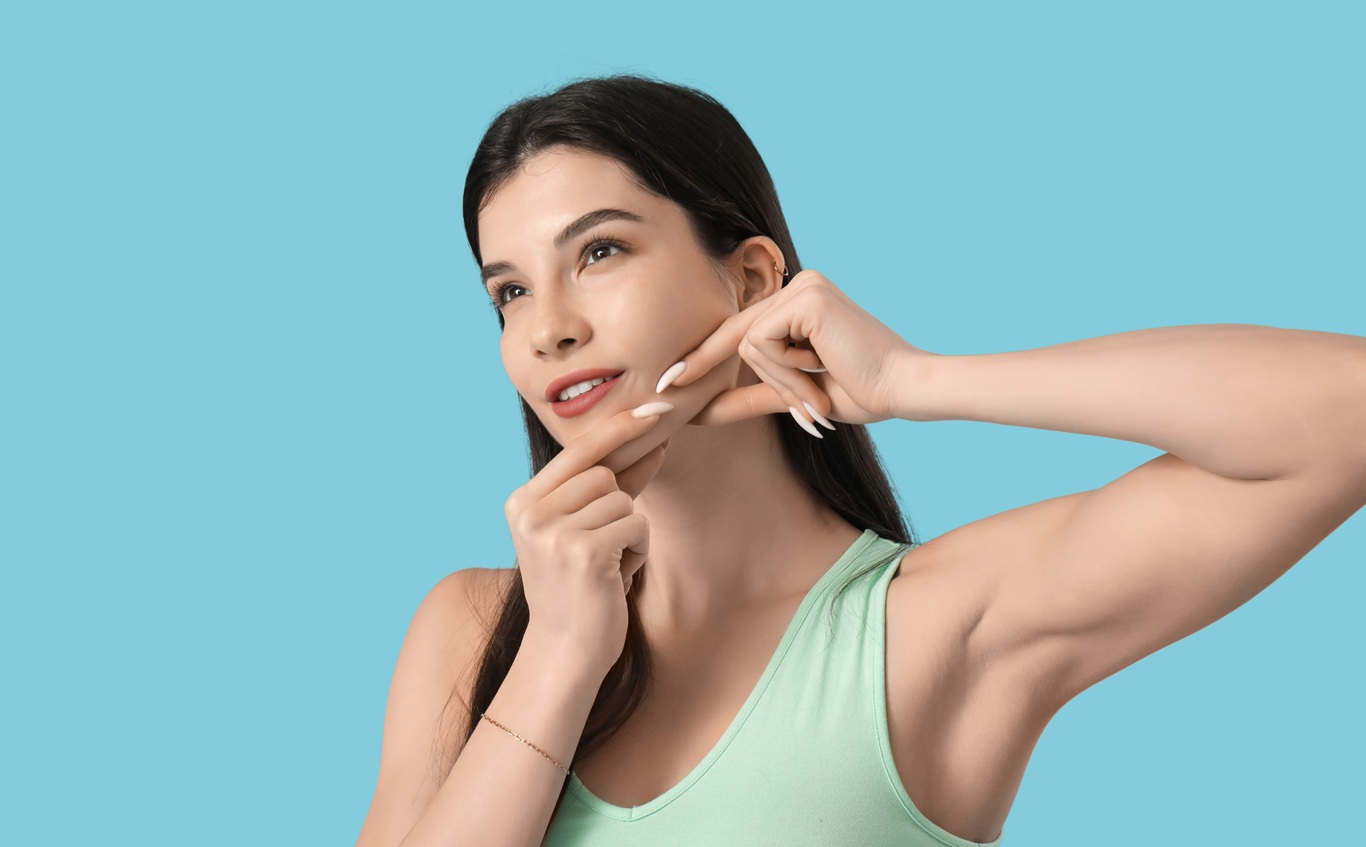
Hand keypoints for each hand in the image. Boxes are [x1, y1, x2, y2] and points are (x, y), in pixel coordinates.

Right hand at [503, 407, 669, 675]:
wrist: (565, 653)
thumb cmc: (579, 590)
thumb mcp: (585, 531)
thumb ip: (611, 486)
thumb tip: (652, 439)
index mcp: (522, 502)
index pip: (577, 451)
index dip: (618, 429)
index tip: (654, 408)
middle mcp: (530, 511)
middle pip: (604, 473)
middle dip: (620, 508)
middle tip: (603, 551)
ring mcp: (553, 531)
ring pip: (624, 500)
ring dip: (630, 533)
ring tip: (606, 568)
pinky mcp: (583, 551)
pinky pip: (636, 524)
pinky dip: (638, 550)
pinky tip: (615, 578)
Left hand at [657, 270, 927, 429]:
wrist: (901, 388)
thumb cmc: (860, 392)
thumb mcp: (794, 393)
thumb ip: (751, 394)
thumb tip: (701, 410)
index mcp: (799, 302)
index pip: (741, 328)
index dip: (704, 356)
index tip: (668, 380)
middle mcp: (799, 284)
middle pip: (736, 332)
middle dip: (703, 364)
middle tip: (664, 385)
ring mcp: (803, 286)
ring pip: (748, 343)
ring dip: (778, 380)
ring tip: (815, 395)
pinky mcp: (806, 298)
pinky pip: (761, 343)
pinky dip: (784, 371)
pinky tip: (818, 373)